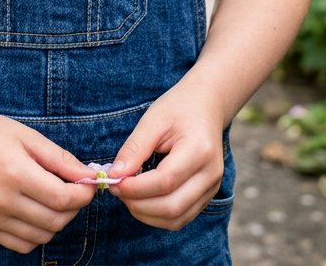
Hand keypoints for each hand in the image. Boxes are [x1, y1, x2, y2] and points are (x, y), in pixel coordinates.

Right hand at [0, 108, 95, 253]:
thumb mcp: (29, 137)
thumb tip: (90, 175)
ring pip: (42, 236)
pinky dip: (37, 233)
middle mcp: (2, 201)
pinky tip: (36, 211)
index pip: (62, 198)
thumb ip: (61, 159)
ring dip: (57, 221)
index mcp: (15, 173)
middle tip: (74, 189)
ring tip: (54, 198)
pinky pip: (23, 245)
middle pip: (55, 220)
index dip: (84, 194)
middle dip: (74, 207)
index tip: (90, 184)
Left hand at [108, 79, 225, 229]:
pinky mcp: (207, 196)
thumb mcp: (153, 120)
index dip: (136, 187)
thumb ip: (134, 148)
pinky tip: (142, 200)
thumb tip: (114, 175)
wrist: (207, 105)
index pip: (166, 180)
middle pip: (172, 207)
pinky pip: (181, 217)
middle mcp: (210, 174)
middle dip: (138, 204)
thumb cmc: (178, 108)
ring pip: (176, 219)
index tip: (113, 181)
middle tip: (116, 189)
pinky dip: (157, 215)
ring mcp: (212, 188)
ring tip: (127, 195)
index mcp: (199, 150)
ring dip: (146, 214)